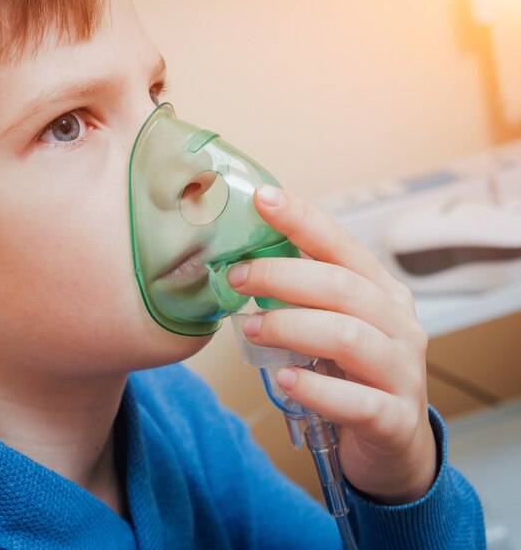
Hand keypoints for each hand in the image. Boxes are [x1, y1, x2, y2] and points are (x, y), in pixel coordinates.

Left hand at [226, 184, 436, 504]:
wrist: (393, 443)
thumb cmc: (354, 373)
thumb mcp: (334, 323)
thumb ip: (304, 296)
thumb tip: (247, 261)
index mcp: (381, 293)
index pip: (343, 245)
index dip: (303, 220)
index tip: (262, 198)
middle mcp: (399, 324)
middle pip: (342, 287)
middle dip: (282, 277)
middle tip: (238, 277)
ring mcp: (403, 371)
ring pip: (348, 336)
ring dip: (292, 327)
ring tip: (253, 328)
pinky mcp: (395, 419)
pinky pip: (357, 401)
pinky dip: (315, 388)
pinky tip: (285, 380)